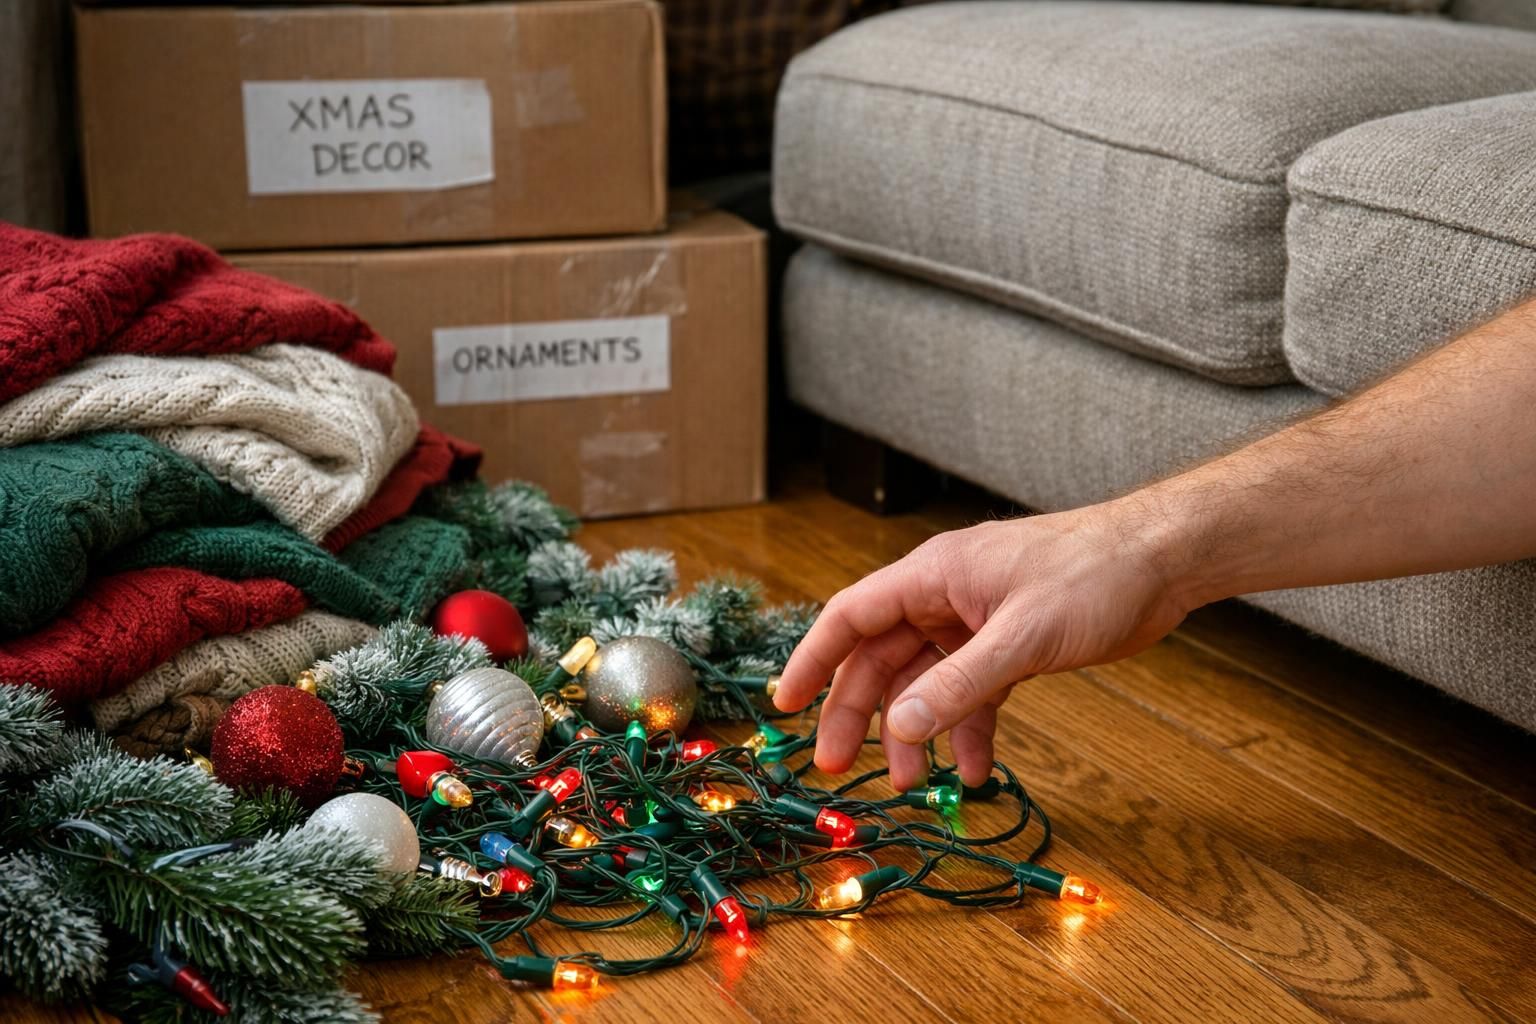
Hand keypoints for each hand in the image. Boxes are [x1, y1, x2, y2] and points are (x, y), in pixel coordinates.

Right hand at [773, 505, 1193, 789]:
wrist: (1163, 560)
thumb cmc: (1096, 572)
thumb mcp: (1022, 635)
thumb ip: (960, 684)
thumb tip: (902, 727)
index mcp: (934, 574)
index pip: (852, 615)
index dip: (815, 659)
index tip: (787, 705)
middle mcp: (945, 595)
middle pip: (881, 657)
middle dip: (859, 713)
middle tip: (838, 766)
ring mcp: (976, 620)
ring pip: (924, 681)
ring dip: (916, 732)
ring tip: (914, 784)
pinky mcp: (1008, 643)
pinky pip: (971, 692)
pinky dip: (967, 730)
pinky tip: (974, 768)